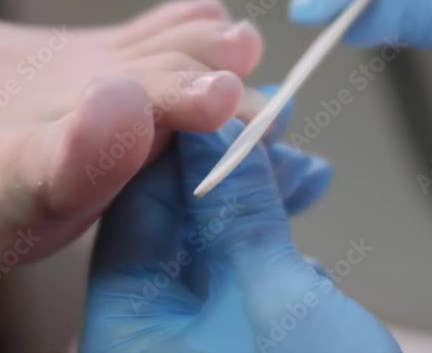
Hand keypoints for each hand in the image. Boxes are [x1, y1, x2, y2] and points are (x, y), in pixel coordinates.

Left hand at [82, 121, 400, 352]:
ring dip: (257, 199)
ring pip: (210, 243)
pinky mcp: (232, 343)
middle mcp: (147, 335)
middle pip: (170, 222)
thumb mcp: (273, 298)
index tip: (219, 102)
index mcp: (125, 329)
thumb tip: (214, 135)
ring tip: (305, 169)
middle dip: (226, 171)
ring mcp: (191, 342)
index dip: (176, 148)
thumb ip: (239, 212)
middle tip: (274, 129)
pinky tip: (302, 210)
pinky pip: (236, 272)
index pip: (131, 210)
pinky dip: (269, 238)